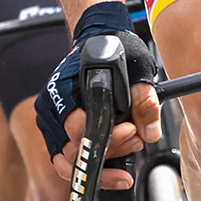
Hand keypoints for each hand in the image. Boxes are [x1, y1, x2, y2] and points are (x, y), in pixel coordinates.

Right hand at [38, 1, 162, 191]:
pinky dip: (91, 162)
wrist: (100, 37)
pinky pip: (67, 157)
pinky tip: (114, 160)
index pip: (79, 130)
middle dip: (112, 151)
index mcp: (65, 91)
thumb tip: (150, 133)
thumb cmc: (115, 51)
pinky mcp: (56, 130)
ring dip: (102, 161)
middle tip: (137, 139)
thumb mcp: (138, 70)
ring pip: (69, 159)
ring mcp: (51, 121)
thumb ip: (145, 102)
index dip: (109, 139)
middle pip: (74, 149)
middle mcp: (52, 108)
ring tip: (130, 146)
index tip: (132, 132)